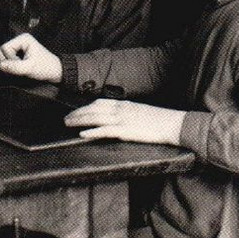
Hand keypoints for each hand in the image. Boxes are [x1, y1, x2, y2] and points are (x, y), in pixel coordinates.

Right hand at [0, 33, 61, 82]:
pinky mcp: (18, 53)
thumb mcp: (29, 68)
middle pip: (1, 52)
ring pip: (3, 57)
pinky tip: (18, 69)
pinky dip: (10, 67)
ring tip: (19, 69)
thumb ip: (14, 66)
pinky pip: (7, 60)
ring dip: (8, 66)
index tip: (20, 63)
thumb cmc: (46, 66)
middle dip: (7, 62)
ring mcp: (18, 47)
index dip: (9, 59)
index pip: (4, 48)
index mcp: (23, 39)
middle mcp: (20, 41)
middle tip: (19, 68)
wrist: (54, 71)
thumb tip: (1, 65)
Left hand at [64, 99, 185, 145]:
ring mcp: (122, 120)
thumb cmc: (160, 120)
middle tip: (65, 118)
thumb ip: (128, 113)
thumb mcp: (141, 112)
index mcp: (125, 104)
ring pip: (95, 118)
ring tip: (68, 124)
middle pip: (93, 109)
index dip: (85, 107)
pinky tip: (83, 134)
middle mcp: (121, 109)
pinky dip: (92, 132)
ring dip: (79, 121)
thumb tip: (119, 117)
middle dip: (77, 113)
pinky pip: (105, 131)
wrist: (173, 124)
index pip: (100, 102)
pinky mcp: (125, 131)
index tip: (76, 111)